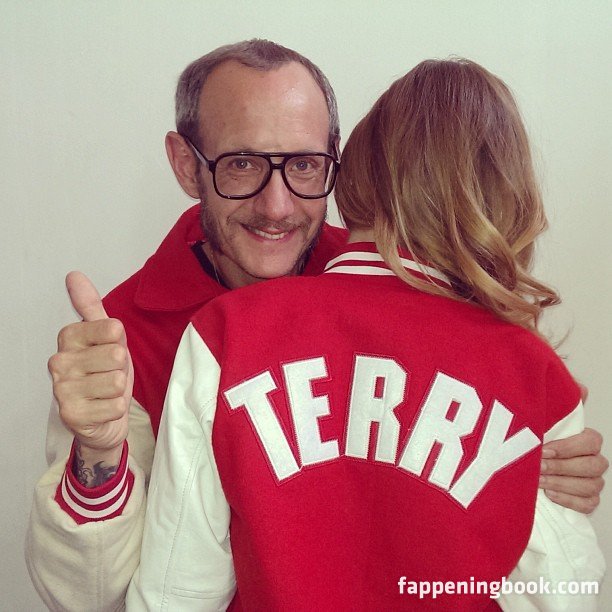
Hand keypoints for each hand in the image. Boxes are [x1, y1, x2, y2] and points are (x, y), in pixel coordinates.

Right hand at [48, 272, 132, 465]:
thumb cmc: (104, 373)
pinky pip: (115, 405)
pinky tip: (103, 409)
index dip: (120, 343)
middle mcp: (59, 361)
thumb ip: (91, 306)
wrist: (103, 417)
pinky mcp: (71, 415)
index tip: (108, 350)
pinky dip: (116, 409)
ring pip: (116, 381)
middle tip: (108, 374)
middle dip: (120, 368)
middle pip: (116, 355)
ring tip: (106, 392)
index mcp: (69, 337)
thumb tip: (74, 275)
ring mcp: (62, 389)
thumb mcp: (106, 337)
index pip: (113, 328)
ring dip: (118, 390)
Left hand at [540, 428, 607, 512]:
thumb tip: (532, 441)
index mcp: (588, 442)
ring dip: (560, 483)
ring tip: (540, 481)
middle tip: (540, 467)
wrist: (532, 471)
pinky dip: (566, 499)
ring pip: (590, 486)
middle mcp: (596, 462)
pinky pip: (586, 504)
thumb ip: (541, 437)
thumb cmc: (539, 451)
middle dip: (561, 467)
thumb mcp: (540, 439)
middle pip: (592, 466)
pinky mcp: (589, 501)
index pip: (590, 441)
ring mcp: (595, 483)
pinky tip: (550, 493)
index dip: (566, 447)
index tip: (544, 451)